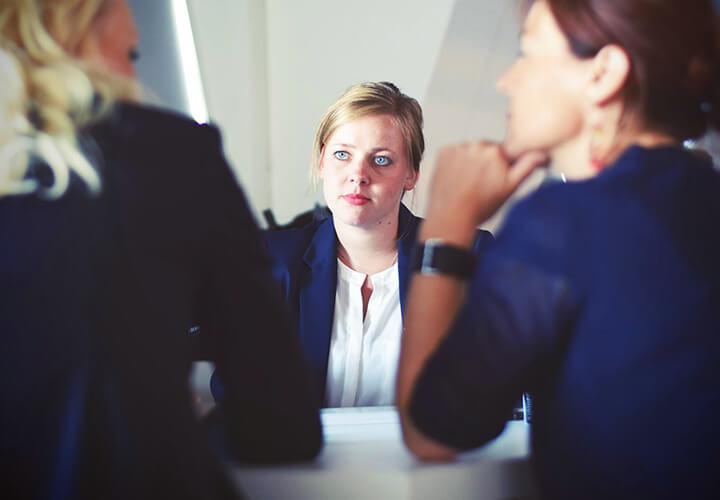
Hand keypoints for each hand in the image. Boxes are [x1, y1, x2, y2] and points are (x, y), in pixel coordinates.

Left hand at [424, 141, 546, 239]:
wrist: (451, 216)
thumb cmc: (479, 206)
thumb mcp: (510, 188)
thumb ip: (528, 166)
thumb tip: (542, 153)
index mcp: (496, 151)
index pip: (505, 152)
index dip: (502, 166)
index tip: (496, 177)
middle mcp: (477, 145)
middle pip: (486, 150)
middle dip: (486, 163)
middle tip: (482, 184)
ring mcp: (458, 148)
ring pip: (470, 151)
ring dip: (470, 162)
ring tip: (468, 183)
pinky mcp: (444, 152)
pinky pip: (454, 153)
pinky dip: (455, 162)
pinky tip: (457, 178)